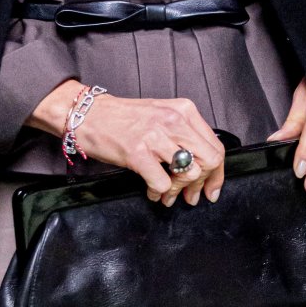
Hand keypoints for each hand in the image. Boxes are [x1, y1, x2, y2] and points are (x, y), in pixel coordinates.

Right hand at [28, 83, 225, 203]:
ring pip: (190, 173)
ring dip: (179, 191)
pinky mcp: (137, 152)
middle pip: (209, 161)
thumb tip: (202, 166)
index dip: (217, 174)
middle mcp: (174, 120)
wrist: (88, 114)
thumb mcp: (162, 117)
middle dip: (202, 184)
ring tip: (167, 195)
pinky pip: (163, 183)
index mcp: (184, 110)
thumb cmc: (122, 118)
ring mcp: (155, 136)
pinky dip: (159, 194)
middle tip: (190, 196)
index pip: (216, 146)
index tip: (211, 189)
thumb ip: (184, 136)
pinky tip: (152, 192)